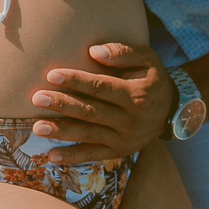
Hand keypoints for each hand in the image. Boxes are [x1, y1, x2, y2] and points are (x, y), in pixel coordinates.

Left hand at [30, 43, 175, 163]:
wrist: (172, 111)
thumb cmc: (151, 77)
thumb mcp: (146, 59)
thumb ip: (122, 53)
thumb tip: (93, 51)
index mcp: (136, 94)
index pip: (101, 87)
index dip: (76, 80)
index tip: (52, 74)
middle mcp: (130, 120)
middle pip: (90, 111)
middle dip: (62, 105)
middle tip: (37, 98)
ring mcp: (124, 139)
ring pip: (88, 135)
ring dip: (61, 131)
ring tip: (36, 126)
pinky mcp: (118, 151)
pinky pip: (93, 155)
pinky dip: (72, 157)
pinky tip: (51, 156)